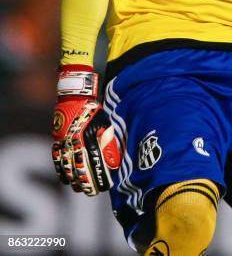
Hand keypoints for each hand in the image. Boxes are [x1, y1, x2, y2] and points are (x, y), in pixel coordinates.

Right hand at [52, 65, 120, 195]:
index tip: (105, 187)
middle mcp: (76, 143)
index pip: (95, 164)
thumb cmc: (95, 112)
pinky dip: (60, 170)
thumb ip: (109, 142)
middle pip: (80, 169)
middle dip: (86, 183)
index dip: (100, 177)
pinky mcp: (57, 140)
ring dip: (73, 180)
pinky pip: (56, 159)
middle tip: (92, 192)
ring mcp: (64, 142)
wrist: (75, 97)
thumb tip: (116, 160)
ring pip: (66, 167)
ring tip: (79, 188)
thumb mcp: (106, 125)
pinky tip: (64, 179)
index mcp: (90, 138)